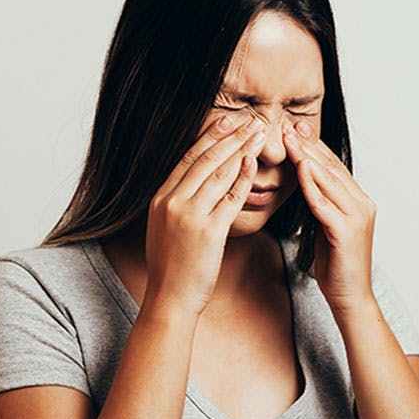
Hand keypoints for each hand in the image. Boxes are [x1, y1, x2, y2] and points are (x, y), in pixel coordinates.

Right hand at [144, 115, 265, 316]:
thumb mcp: (163, 228)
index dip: (208, 138)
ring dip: (240, 149)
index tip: (225, 122)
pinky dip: (243, 177)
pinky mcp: (209, 231)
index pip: (187, 160)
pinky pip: (230, 197)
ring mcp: (189, 215)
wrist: (170, 298)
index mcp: (160, 199)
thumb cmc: (171, 267)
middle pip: (204, 160)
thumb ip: (174, 204)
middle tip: (248, 119)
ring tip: (257, 133)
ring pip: (218, 173)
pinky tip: (253, 162)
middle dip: (229, 136)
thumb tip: (189, 185)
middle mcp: (172, 202)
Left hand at [282, 118, 376, 314]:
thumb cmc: (336, 264)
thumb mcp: (326, 226)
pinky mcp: (347, 232)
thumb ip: (321, 204)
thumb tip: (306, 184)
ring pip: (328, 180)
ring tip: (288, 138)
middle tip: (288, 124)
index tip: (293, 128)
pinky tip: (300, 168)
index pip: (332, 166)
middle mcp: (362, 203)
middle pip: (330, 167)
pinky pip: (324, 204)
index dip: (313, 146)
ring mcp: (357, 217)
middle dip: (308, 144)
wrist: (351, 298)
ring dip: (306, 157)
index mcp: (357, 201)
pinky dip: (311, 185)